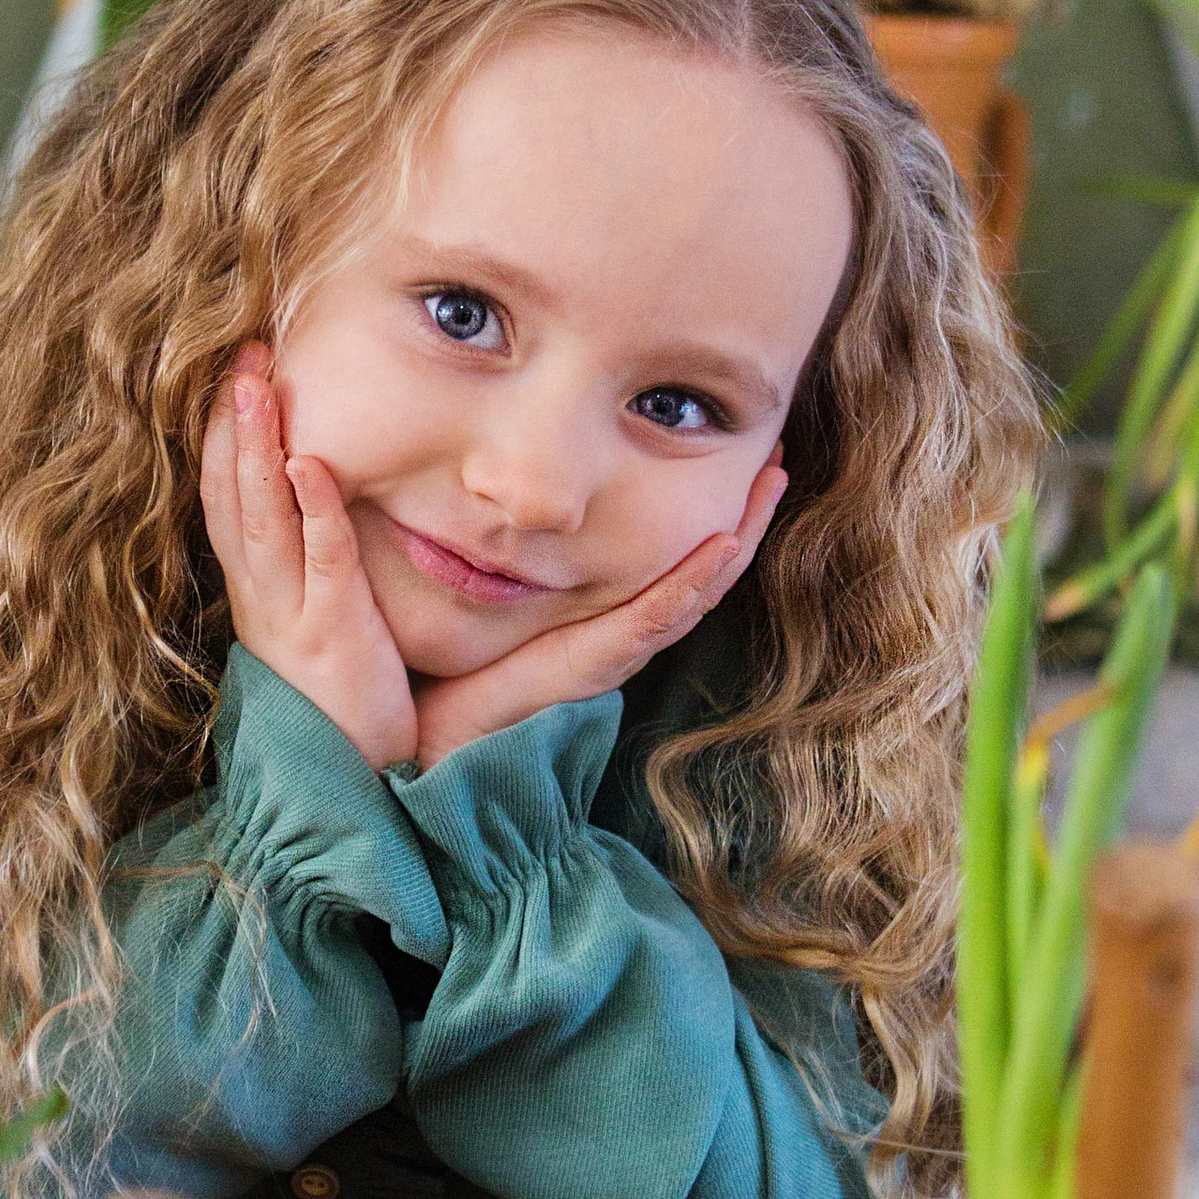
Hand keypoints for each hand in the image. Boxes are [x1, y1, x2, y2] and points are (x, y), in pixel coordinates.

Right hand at [200, 346, 416, 774]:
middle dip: (233, 421)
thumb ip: (310, 567)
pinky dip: (314, 511)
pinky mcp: (332, 634)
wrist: (351, 792)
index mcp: (255, 591)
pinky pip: (321, 561)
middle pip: (233, 494)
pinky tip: (311, 463)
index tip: (232, 372)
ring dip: (258, 447)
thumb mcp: (314, 622)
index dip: (225, 434)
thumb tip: (319, 502)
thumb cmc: (343, 706)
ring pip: (263, 517)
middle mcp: (260, 596)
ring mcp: (290, 614)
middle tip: (239, 353)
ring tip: (256, 384)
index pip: (226, 498)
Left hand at [411, 462, 786, 766]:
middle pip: (699, 567)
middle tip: (776, 455)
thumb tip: (466, 473)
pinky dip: (688, 584)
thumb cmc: (446, 667)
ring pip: (693, 589)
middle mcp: (614, 630)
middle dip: (744, 513)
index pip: (667, 553)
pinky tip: (721, 548)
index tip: (737, 452)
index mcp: (594, 612)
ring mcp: (609, 649)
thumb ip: (482, 544)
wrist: (422, 746)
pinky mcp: (589, 666)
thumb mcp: (471, 588)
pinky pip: (649, 619)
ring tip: (770, 483)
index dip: (707, 508)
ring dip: (736, 536)